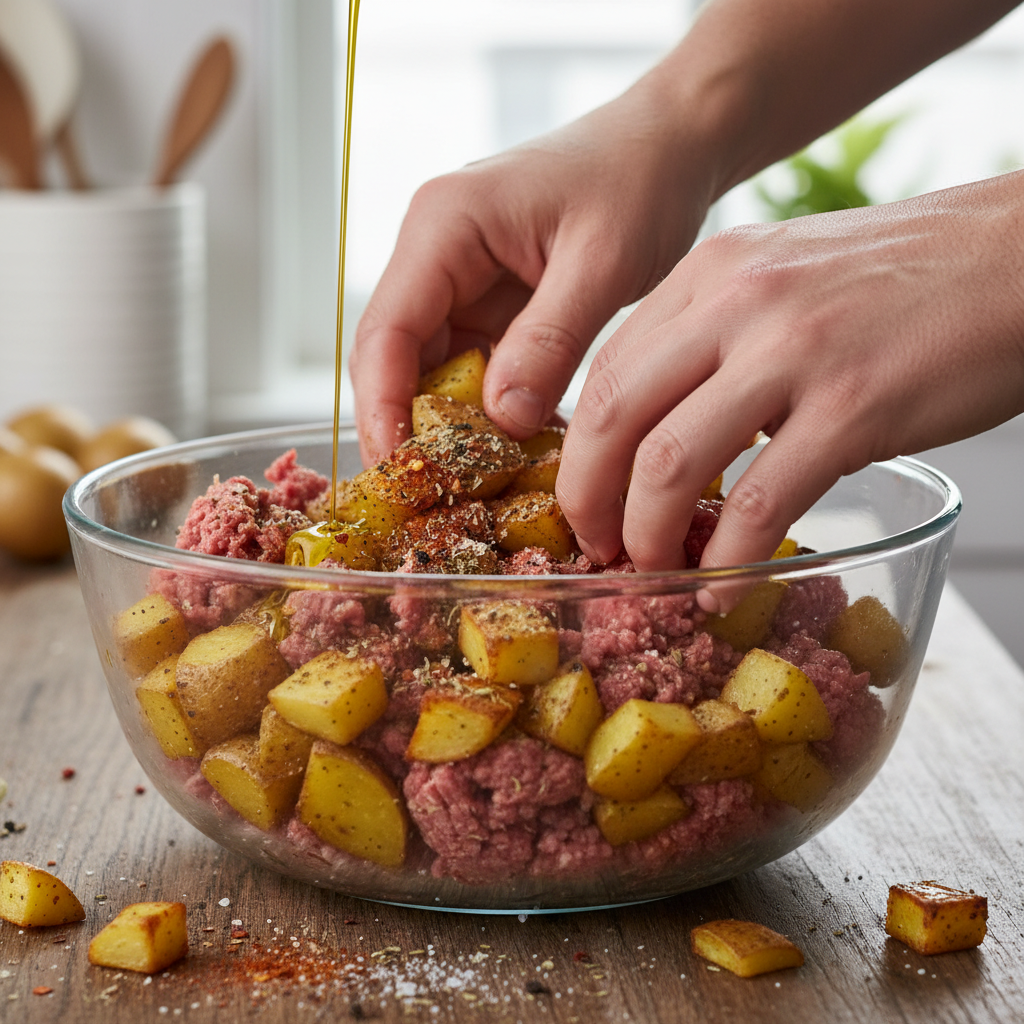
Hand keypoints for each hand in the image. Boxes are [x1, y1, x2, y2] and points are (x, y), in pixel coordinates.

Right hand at [349, 79, 710, 464]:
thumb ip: (549, 341)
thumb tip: (501, 420)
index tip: (401, 472)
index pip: (387, 331)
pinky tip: (511, 452)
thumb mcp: (601, 263)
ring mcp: (460, 281)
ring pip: (432, 372)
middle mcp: (436, 253)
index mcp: (443, 225)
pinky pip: (473, 370)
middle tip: (434, 499)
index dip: (384, 408)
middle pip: (397, 359)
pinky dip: (487, 412)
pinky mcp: (491, 305)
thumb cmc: (639, 181)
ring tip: (474, 489)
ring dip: (451, 428)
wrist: (669, 147)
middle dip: (412, 429)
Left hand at [556, 173, 1023, 595]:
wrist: (1019, 257)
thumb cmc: (900, 280)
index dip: (578, 451)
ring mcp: (794, 353)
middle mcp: (736, 303)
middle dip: (589, 499)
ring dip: (647, 534)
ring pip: (670, 462)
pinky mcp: (856, 407)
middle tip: (597, 547)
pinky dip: (730, 558)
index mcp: (709, 275)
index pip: (605, 372)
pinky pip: (764, 501)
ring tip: (652, 570)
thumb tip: (656, 426)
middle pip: (614, 417)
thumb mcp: (780, 280)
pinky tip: (723, 585)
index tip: (582, 501)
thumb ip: (712, 339)